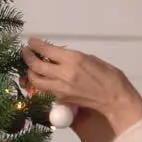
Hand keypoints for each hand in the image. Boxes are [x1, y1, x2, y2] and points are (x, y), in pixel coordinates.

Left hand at [21, 37, 141, 132]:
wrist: (115, 99)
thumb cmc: (110, 76)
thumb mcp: (91, 59)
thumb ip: (72, 58)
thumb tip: (57, 57)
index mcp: (73, 59)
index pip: (46, 50)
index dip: (35, 45)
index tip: (31, 41)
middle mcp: (64, 73)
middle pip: (36, 66)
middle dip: (27, 57)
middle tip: (25, 52)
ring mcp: (61, 88)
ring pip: (36, 81)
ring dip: (29, 72)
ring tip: (29, 66)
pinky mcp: (62, 99)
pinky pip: (44, 91)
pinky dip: (39, 84)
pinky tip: (40, 79)